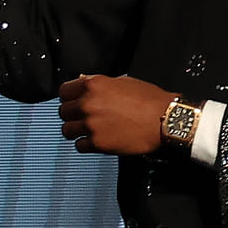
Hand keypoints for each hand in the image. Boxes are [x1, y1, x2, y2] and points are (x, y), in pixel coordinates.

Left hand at [58, 75, 176, 155]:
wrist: (165, 121)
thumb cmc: (150, 100)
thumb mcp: (123, 82)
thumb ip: (99, 84)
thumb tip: (83, 83)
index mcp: (93, 85)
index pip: (64, 91)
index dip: (69, 97)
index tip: (73, 102)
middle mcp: (88, 104)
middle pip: (63, 112)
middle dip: (72, 114)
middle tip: (83, 117)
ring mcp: (91, 124)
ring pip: (67, 130)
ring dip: (76, 131)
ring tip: (89, 130)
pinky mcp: (98, 143)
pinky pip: (79, 146)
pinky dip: (86, 144)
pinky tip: (96, 140)